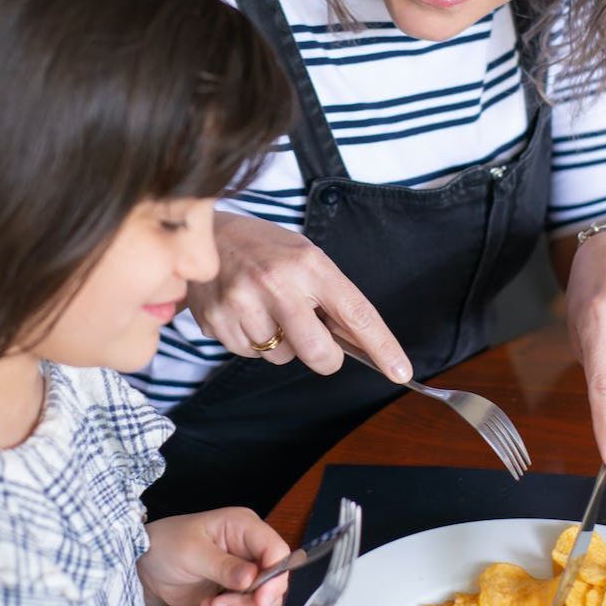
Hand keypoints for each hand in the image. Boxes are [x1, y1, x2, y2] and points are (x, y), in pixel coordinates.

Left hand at [138, 508, 290, 605]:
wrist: (148, 569)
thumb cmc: (166, 546)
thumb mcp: (192, 552)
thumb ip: (224, 566)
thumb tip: (251, 578)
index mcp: (244, 527)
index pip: (276, 550)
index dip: (275, 576)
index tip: (260, 599)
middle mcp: (251, 549)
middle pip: (276, 582)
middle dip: (250, 601)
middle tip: (222, 605)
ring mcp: (246, 573)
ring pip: (265, 603)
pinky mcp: (238, 593)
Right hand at [187, 212, 410, 381]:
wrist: (205, 234)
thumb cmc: (264, 248)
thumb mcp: (305, 257)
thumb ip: (330, 296)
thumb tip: (358, 342)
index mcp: (308, 265)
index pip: (355, 313)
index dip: (381, 346)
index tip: (400, 371)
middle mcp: (276, 284)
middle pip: (318, 353)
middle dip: (325, 357)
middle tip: (318, 343)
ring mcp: (242, 304)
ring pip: (281, 357)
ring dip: (281, 344)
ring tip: (266, 310)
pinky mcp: (217, 321)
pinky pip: (249, 354)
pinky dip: (252, 341)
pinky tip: (245, 313)